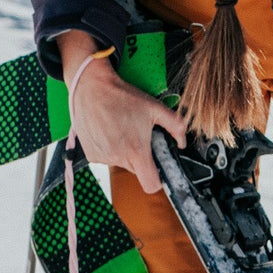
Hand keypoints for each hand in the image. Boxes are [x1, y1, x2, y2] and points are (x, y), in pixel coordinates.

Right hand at [56, 32, 186, 196]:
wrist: (92, 88)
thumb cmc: (122, 97)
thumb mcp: (155, 107)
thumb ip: (176, 126)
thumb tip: (182, 141)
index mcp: (136, 150)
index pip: (151, 184)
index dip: (158, 179)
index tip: (157, 167)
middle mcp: (117, 157)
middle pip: (137, 171)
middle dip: (141, 158)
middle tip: (138, 136)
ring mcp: (102, 158)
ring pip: (121, 164)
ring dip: (124, 152)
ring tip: (121, 129)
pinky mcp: (91, 155)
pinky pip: (107, 158)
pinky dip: (110, 148)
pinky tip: (109, 131)